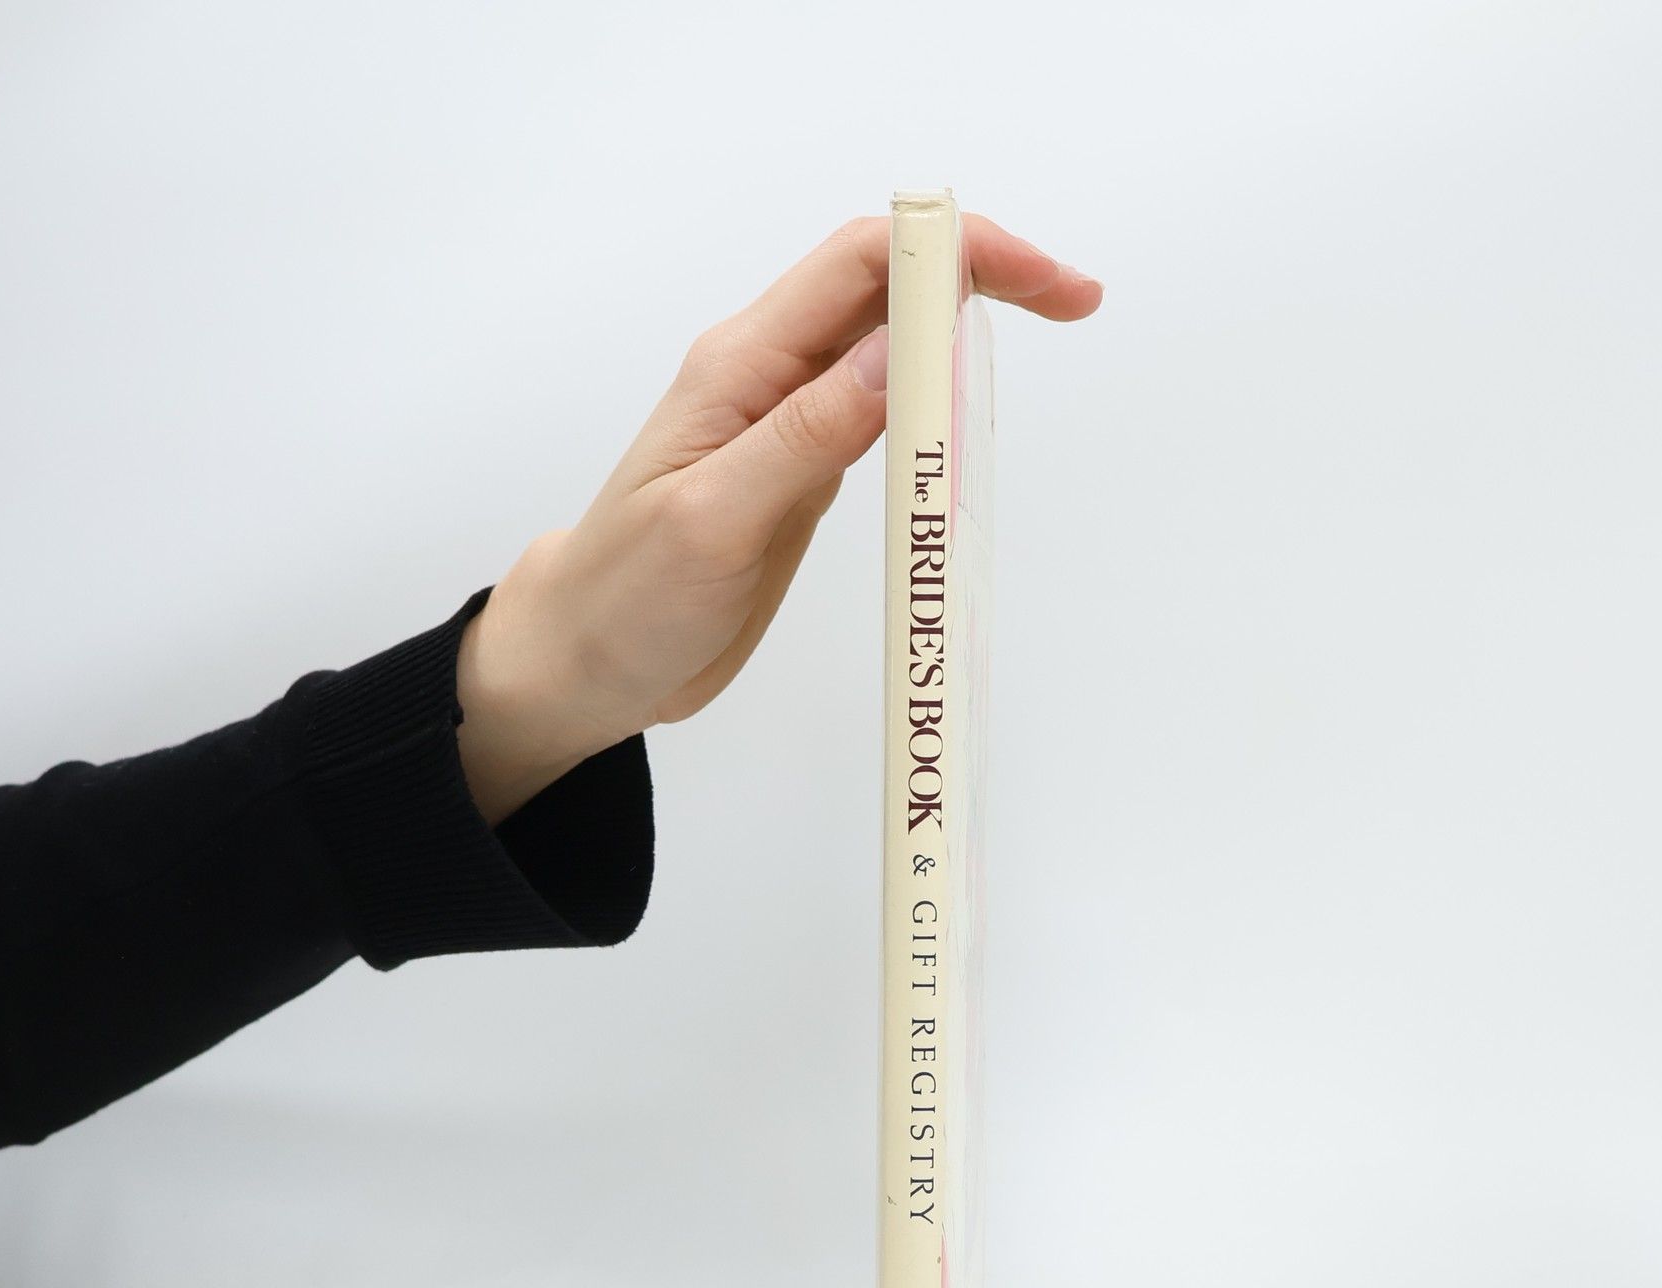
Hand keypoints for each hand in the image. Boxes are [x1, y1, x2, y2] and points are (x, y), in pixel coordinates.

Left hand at [452, 211, 1102, 823]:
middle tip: (1075, 304)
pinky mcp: (804, 473)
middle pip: (887, 289)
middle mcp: (770, 378)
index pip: (862, 267)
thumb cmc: (628, 593)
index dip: (957, 253)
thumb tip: (898, 351)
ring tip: (1046, 336)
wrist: (586, 659)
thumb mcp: (715, 518)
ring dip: (967, 332)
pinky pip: (882, 413)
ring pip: (890, 345)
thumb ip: (806, 435)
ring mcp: (790, 424)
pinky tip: (973, 412)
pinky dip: (939, 400)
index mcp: (741, 368)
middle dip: (983, 277)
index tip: (1042, 282)